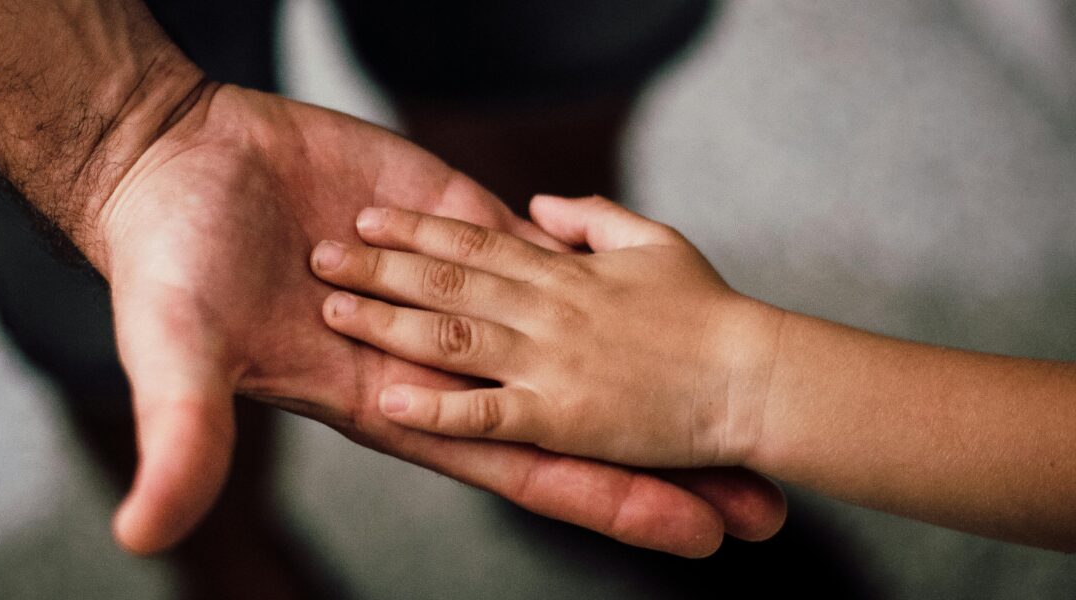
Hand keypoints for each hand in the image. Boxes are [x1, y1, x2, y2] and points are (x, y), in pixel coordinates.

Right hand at [97, 86, 785, 555]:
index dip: (609, 503)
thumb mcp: (176, 357)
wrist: (174, 163)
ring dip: (653, 372)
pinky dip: (602, 268)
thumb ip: (181, 440)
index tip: (694, 536)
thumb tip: (145, 536)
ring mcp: (457, 289)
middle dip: (660, 465)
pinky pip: (544, 252)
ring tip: (739, 400)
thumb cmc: (167, 269)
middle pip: (576, 421)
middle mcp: (442, 361)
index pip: (525, 467)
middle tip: (760, 507)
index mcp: (395, 405)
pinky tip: (669, 290)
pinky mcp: (455, 218)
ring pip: (577, 338)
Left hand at [310, 196, 787, 467]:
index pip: (476, 242)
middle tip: (320, 254)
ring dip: (387, 321)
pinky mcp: (561, 418)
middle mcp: (547, 311)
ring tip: (332, 310)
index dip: (418, 229)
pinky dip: (437, 408)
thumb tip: (540, 205)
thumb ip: (593, 219)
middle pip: (447, 282)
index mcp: (567, 272)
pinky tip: (389, 400)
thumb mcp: (654, 242)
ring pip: (452, 336)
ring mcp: (550, 365)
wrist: (754, 376)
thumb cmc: (713, 312)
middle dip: (379, 266)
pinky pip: (486, 414)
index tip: (370, 217)